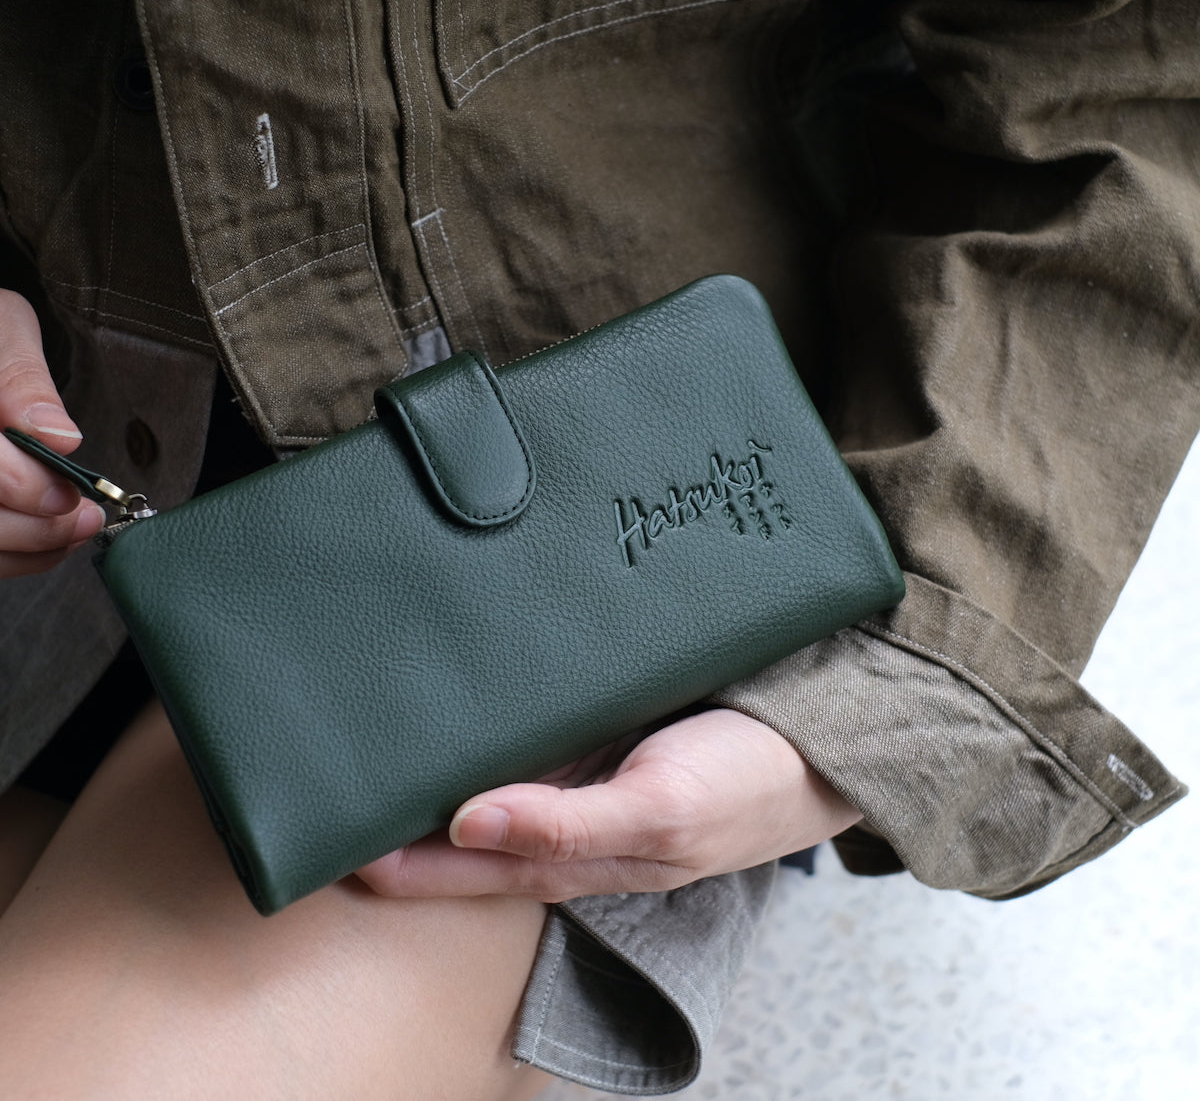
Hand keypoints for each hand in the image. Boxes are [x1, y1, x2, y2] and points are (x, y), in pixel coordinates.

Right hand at [0, 287, 105, 578]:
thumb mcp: (2, 330)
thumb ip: (22, 379)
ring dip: (29, 549)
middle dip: (29, 528)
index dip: (15, 483)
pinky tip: (52, 539)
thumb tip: (57, 436)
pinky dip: (19, 557)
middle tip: (85, 517)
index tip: (66, 490)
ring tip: (78, 528)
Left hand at [355, 707, 861, 903]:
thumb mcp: (659, 817)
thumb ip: (566, 828)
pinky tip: (456, 696)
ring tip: (366, 740)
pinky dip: (487, 720)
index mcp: (577, 849)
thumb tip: (468, 827)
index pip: (466, 864)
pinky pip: (531, 723)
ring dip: (434, 762)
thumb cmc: (747, 787)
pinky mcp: (605, 719)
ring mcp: (587, 766)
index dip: (400, 858)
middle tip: (321, 786)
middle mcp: (570, 812)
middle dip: (397, 813)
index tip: (326, 841)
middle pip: (466, 821)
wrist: (823, 738)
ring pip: (493, 770)